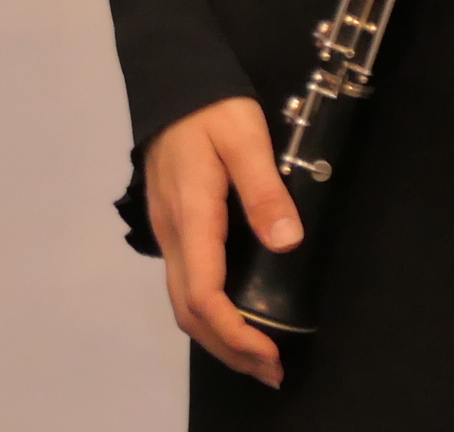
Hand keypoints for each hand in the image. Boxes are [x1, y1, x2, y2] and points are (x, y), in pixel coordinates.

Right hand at [145, 96, 293, 387]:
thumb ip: (265, 190)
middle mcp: (173, 233)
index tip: (270, 355)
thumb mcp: (246, 139)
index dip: (234, 333)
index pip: (203, 293)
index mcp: (192, 217)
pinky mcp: (173, 227)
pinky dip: (210, 315)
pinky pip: (185, 284)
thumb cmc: (212, 110)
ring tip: (258, 356)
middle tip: (272, 371)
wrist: (174, 82)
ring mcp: (169, 231)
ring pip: (182, 302)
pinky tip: (236, 317)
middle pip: (187, 311)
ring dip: (218, 337)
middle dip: (228, 349)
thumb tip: (285, 242)